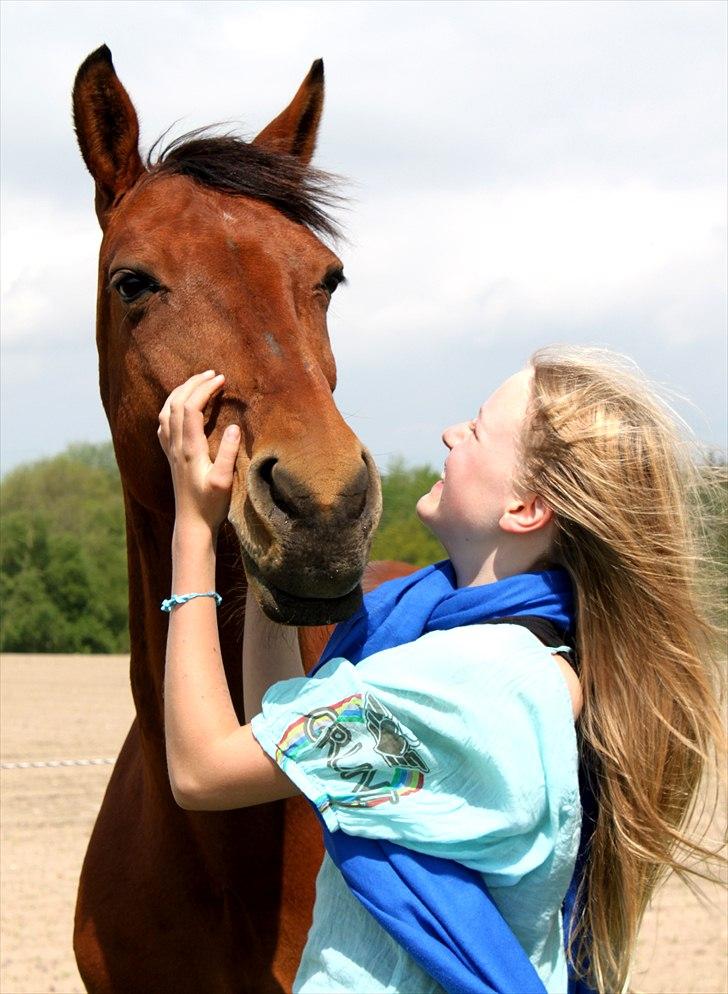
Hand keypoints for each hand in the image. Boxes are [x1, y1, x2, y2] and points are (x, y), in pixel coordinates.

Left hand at [157, 370, 240, 533]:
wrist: (192, 524)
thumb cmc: (211, 505)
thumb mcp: (224, 481)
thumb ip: (228, 453)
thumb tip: (235, 427)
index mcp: (189, 448)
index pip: (191, 408)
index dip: (205, 389)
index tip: (221, 379)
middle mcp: (176, 446)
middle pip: (176, 403)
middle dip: (193, 383)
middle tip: (212, 374)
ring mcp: (171, 451)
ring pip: (166, 411)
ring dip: (180, 392)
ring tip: (197, 383)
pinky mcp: (171, 456)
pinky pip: (164, 424)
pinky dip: (172, 408)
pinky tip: (181, 408)